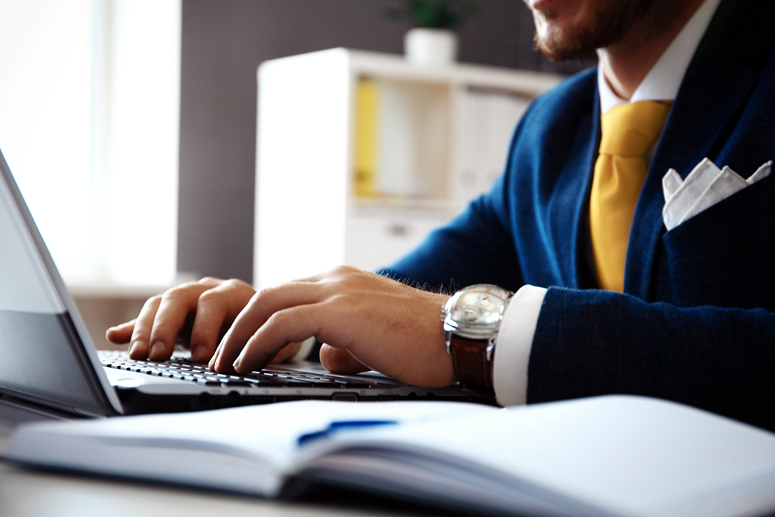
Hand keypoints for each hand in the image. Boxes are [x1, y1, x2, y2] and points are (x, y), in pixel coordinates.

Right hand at [105, 277, 301, 363]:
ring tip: (137, 354)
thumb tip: (258, 359)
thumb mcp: (276, 338)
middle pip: (178, 298)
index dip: (205, 328)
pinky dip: (132, 328)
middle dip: (165, 327)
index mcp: (234, 293)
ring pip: (159, 305)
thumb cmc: (272, 331)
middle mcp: (206, 290)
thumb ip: (266, 345)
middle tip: (157, 355)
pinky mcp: (171, 316)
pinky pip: (147, 318)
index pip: (214, 302)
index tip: (201, 356)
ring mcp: (186, 300)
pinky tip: (114, 337)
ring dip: (145, 330)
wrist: (269, 319)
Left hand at [209, 266, 454, 387]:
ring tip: (228, 363)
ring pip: (269, 302)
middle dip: (240, 324)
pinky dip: (259, 342)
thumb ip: (346, 343)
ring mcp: (338, 290)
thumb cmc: (426, 341)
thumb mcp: (376, 339)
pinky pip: (283, 322)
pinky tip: (250, 363)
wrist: (459, 336)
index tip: (244, 346)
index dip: (260, 320)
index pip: (288, 294)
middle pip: (269, 293)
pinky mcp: (341, 311)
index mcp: (344, 282)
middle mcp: (337, 278)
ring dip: (242, 334)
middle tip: (224, 354)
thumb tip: (326, 358)